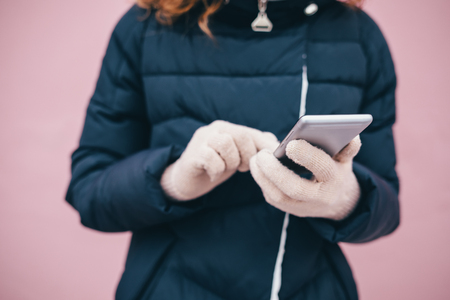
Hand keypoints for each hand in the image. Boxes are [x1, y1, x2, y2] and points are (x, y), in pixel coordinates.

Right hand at [160, 120, 278, 200]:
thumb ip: (255, 148)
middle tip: (241, 168)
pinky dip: (217, 169)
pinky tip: (214, 174)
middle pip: (241, 135)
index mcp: (229, 128)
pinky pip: (211, 158)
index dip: (263, 148)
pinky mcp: (193, 153)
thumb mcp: (238, 157)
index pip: (252, 132)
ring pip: (226, 143)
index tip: (270, 162)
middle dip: (247, 156)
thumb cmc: (216, 167)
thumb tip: (277, 145)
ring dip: (231, 161)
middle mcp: (216, 128)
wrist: (187, 180)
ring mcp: (202, 139)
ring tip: (227, 169)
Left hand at [249, 136, 361, 220]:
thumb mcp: (344, 158)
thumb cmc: (336, 169)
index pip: (323, 168)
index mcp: (335, 179)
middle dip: (276, 171)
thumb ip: (347, 147)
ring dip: (263, 178)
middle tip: (262, 154)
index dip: (307, 156)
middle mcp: (320, 197)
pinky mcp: (291, 210)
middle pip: (295, 188)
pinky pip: (273, 199)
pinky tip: (257, 168)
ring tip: (255, 159)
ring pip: (279, 197)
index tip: (291, 144)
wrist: (336, 200)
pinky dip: (263, 183)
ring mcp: (304, 207)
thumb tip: (352, 137)